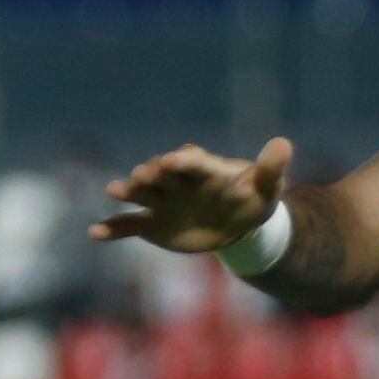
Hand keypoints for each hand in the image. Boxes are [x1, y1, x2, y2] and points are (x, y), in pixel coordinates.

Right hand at [93, 136, 291, 250]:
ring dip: (127, 192)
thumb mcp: (266, 187)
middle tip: (141, 175)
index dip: (183, 161)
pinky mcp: (152, 224)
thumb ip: (271, 169)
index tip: (174, 161)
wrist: (236, 225)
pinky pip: (128, 226)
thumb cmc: (252, 199)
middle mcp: (176, 180)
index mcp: (203, 168)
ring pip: (141, 195)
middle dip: (151, 174)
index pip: (191, 161)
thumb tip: (284, 144)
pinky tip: (94, 233)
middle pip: (161, 174)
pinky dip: (112, 228)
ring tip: (114, 191)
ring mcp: (161, 202)